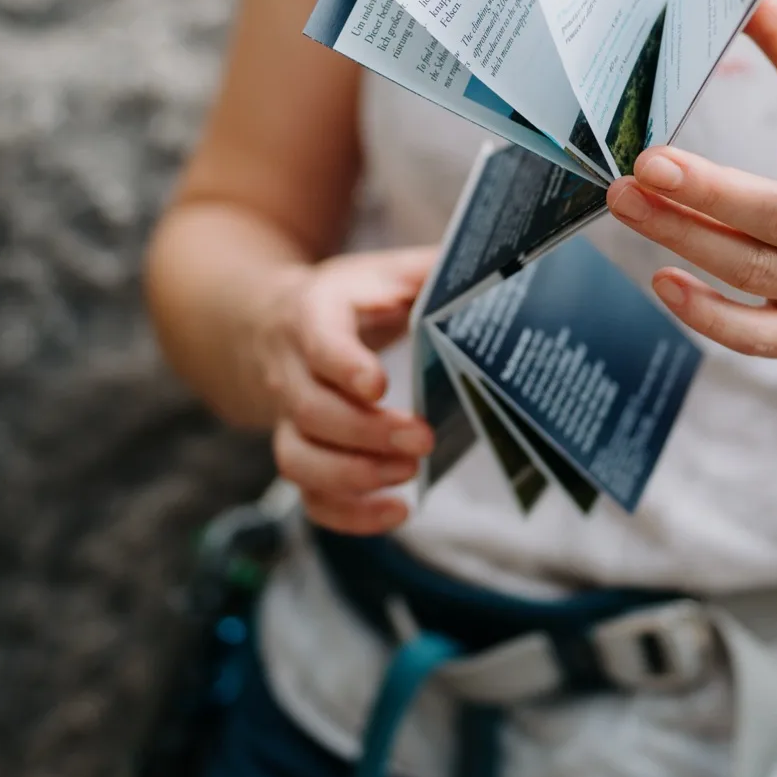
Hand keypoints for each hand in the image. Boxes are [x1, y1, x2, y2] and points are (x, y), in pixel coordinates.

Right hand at [257, 245, 436, 532]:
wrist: (278, 323)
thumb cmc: (350, 299)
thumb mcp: (384, 270)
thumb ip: (430, 268)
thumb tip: (499, 261)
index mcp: (313, 315)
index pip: (318, 342)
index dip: (344, 366)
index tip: (379, 386)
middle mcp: (290, 371)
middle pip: (310, 411)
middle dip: (366, 433)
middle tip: (422, 439)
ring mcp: (289, 420)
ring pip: (298, 459)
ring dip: (352, 476)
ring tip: (408, 476)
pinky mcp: (300, 455)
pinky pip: (308, 496)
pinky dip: (348, 515)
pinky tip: (397, 512)